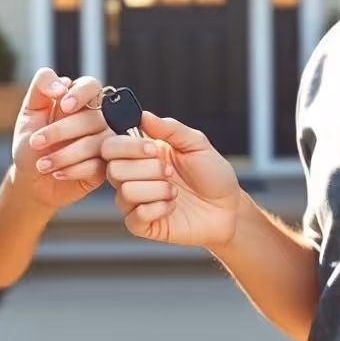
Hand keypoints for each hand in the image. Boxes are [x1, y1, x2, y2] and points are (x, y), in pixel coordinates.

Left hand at [10, 68, 111, 209]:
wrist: (30, 179)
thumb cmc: (31, 143)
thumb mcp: (29, 111)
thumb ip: (41, 86)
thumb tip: (61, 84)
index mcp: (80, 100)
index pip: (91, 86)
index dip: (81, 93)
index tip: (63, 106)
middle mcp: (96, 119)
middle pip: (92, 118)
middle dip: (60, 131)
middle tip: (35, 142)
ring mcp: (104, 143)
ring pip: (97, 143)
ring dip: (64, 154)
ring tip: (42, 164)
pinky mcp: (105, 167)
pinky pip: (98, 166)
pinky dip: (73, 170)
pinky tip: (57, 173)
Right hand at [103, 111, 240, 248]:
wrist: (228, 207)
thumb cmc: (212, 175)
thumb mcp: (196, 143)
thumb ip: (170, 128)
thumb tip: (143, 115)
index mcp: (140, 154)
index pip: (111, 146)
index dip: (128, 147)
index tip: (154, 149)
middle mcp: (133, 177)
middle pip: (113, 170)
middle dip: (147, 169)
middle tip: (170, 172)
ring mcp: (136, 202)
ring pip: (125, 193)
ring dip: (156, 190)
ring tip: (174, 191)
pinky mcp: (143, 225)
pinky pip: (135, 217)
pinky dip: (158, 209)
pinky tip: (172, 206)